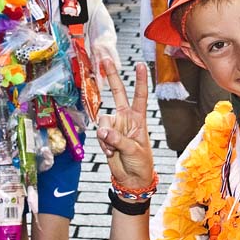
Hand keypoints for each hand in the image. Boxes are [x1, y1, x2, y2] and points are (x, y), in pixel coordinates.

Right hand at [97, 60, 154, 189]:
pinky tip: (110, 153)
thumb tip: (103, 130)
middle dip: (112, 77)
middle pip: (118, 93)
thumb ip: (118, 139)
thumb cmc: (141, 163)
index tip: (140, 65)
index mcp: (139, 118)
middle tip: (106, 61)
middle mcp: (126, 118)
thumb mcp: (134, 150)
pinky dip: (103, 144)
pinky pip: (99, 135)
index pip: (140, 95)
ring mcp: (115, 126)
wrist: (132, 179)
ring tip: (114, 150)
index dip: (140, 80)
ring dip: (106, 136)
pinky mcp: (106, 137)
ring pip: (103, 120)